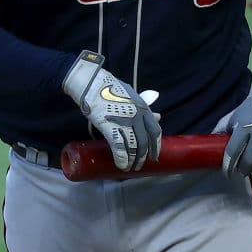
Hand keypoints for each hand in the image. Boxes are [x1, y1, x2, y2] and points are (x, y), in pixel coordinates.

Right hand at [62, 51, 161, 171]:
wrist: (93, 83)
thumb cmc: (111, 89)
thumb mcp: (133, 96)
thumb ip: (144, 108)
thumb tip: (158, 117)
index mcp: (144, 108)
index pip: (155, 131)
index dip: (156, 146)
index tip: (154, 156)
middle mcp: (138, 115)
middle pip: (145, 142)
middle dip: (143, 156)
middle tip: (140, 165)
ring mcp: (125, 121)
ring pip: (134, 146)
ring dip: (133, 160)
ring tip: (129, 168)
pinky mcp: (111, 126)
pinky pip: (120, 147)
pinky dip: (122, 158)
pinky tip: (121, 165)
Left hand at [222, 73, 251, 176]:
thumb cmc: (251, 108)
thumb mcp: (234, 116)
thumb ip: (222, 130)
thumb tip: (208, 145)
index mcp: (244, 126)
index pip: (233, 152)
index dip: (228, 165)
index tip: (226, 172)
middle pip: (249, 161)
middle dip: (242, 170)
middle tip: (239, 172)